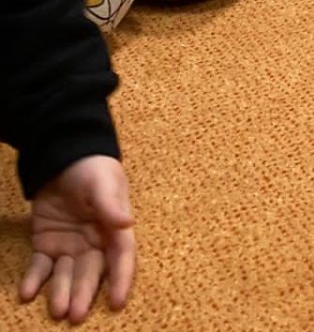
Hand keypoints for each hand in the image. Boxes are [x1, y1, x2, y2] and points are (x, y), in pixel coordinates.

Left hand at [19, 155, 134, 322]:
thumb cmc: (91, 167)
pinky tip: (27, 293)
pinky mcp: (47, 244)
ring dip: (61, 292)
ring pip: (67, 275)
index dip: (120, 279)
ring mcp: (70, 245)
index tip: (116, 302)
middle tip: (75, 315)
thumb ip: (111, 205)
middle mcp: (94, 242)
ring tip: (56, 310)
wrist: (62, 156)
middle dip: (84, 294)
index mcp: (114, 227)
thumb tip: (127, 223)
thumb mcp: (103, 182)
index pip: (121, 256)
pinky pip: (41, 267)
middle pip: (91, 272)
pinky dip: (34, 281)